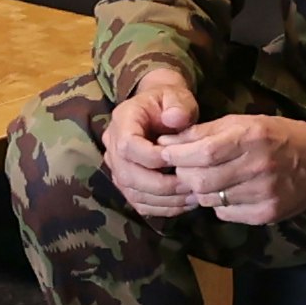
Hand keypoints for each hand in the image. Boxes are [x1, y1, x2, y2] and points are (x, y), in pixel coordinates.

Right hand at [102, 64, 204, 213]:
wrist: (160, 110)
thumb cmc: (170, 103)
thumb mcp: (178, 96)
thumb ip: (179, 106)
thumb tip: (175, 119)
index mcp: (122, 120)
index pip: (128, 146)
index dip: (152, 158)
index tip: (180, 161)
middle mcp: (112, 145)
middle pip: (127, 175)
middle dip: (161, 185)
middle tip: (191, 186)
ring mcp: (117, 167)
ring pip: (133, 193)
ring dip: (164, 200)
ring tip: (193, 198)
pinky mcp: (127, 183)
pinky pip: (139, 203)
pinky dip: (163, 208)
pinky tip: (185, 204)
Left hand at [156, 108, 305, 226]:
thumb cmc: (279, 136)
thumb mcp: (245, 122)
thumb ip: (206, 131)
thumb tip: (167, 140)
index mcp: (252, 138)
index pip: (203, 152)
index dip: (177, 155)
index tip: (164, 153)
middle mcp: (259, 166)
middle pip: (202, 180)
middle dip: (184, 175)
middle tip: (184, 168)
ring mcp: (264, 194)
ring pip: (210, 200)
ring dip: (201, 190)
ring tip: (207, 178)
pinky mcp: (266, 214)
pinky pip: (225, 214)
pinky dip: (218, 204)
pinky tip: (228, 192)